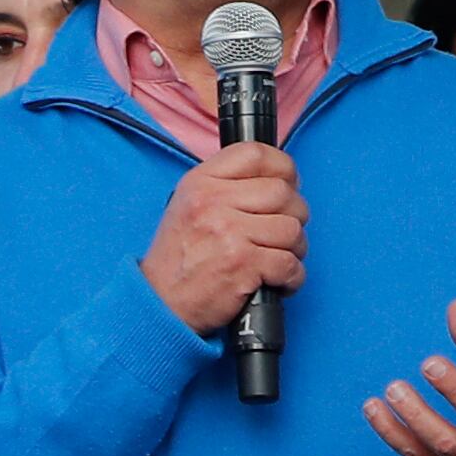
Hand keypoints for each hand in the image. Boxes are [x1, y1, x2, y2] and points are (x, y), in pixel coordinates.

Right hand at [140, 142, 306, 333]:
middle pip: (283, 192)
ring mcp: (229, 233)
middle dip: (294, 215)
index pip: (256, 154)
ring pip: (292, 229)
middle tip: (284, 232)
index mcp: (201, 182)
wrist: (160, 302)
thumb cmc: (178, 258)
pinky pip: (290, 264)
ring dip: (295, 248)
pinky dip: (292, 277)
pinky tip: (279, 281)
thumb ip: (225, 186)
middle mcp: (213, 202)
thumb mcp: (188, 205)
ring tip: (280, 258)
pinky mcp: (243, 264)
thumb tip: (277, 179)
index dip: (283, 167)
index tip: (289, 183)